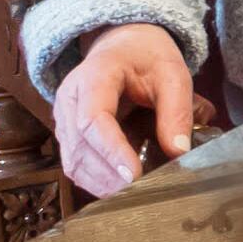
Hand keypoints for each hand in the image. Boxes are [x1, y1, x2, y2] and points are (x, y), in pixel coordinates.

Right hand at [51, 23, 196, 199]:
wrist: (123, 46)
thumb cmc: (147, 57)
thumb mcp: (172, 73)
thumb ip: (177, 110)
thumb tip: (179, 151)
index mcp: (93, 77)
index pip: (93, 120)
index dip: (111, 151)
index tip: (133, 175)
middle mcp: (69, 99)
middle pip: (80, 146)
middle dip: (108, 174)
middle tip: (140, 192)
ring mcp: (64, 118)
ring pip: (73, 161)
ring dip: (101, 183)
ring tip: (133, 194)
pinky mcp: (68, 134)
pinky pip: (75, 164)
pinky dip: (95, 180)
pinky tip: (119, 188)